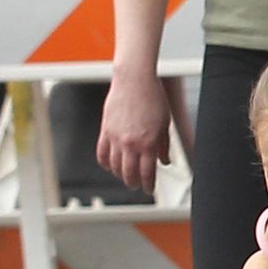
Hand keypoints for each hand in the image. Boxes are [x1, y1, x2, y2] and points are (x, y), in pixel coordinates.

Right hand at [97, 70, 172, 195]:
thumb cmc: (153, 97)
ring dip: (120, 175)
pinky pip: (102, 153)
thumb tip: (165, 161)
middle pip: (129, 174)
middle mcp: (130, 143)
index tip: (150, 189)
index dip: (149, 185)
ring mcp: (115, 137)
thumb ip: (164, 146)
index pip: (147, 173)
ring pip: (114, 166)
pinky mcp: (105, 130)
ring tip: (125, 176)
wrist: (135, 79)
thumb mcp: (165, 123)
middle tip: (137, 185)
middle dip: (134, 183)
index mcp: (148, 143)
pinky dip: (105, 163)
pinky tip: (109, 166)